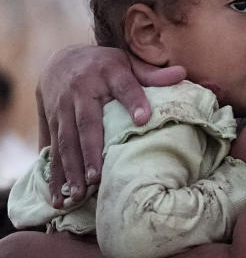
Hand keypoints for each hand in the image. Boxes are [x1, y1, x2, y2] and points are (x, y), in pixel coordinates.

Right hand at [38, 46, 185, 207]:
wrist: (62, 59)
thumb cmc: (106, 66)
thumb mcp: (128, 63)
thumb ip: (152, 74)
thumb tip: (182, 74)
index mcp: (108, 73)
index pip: (125, 87)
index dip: (134, 102)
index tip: (144, 119)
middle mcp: (81, 91)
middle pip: (86, 123)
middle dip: (90, 151)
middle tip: (97, 177)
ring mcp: (63, 108)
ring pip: (66, 141)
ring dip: (71, 169)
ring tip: (78, 195)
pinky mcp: (52, 123)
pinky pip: (52, 151)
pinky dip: (54, 176)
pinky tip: (58, 198)